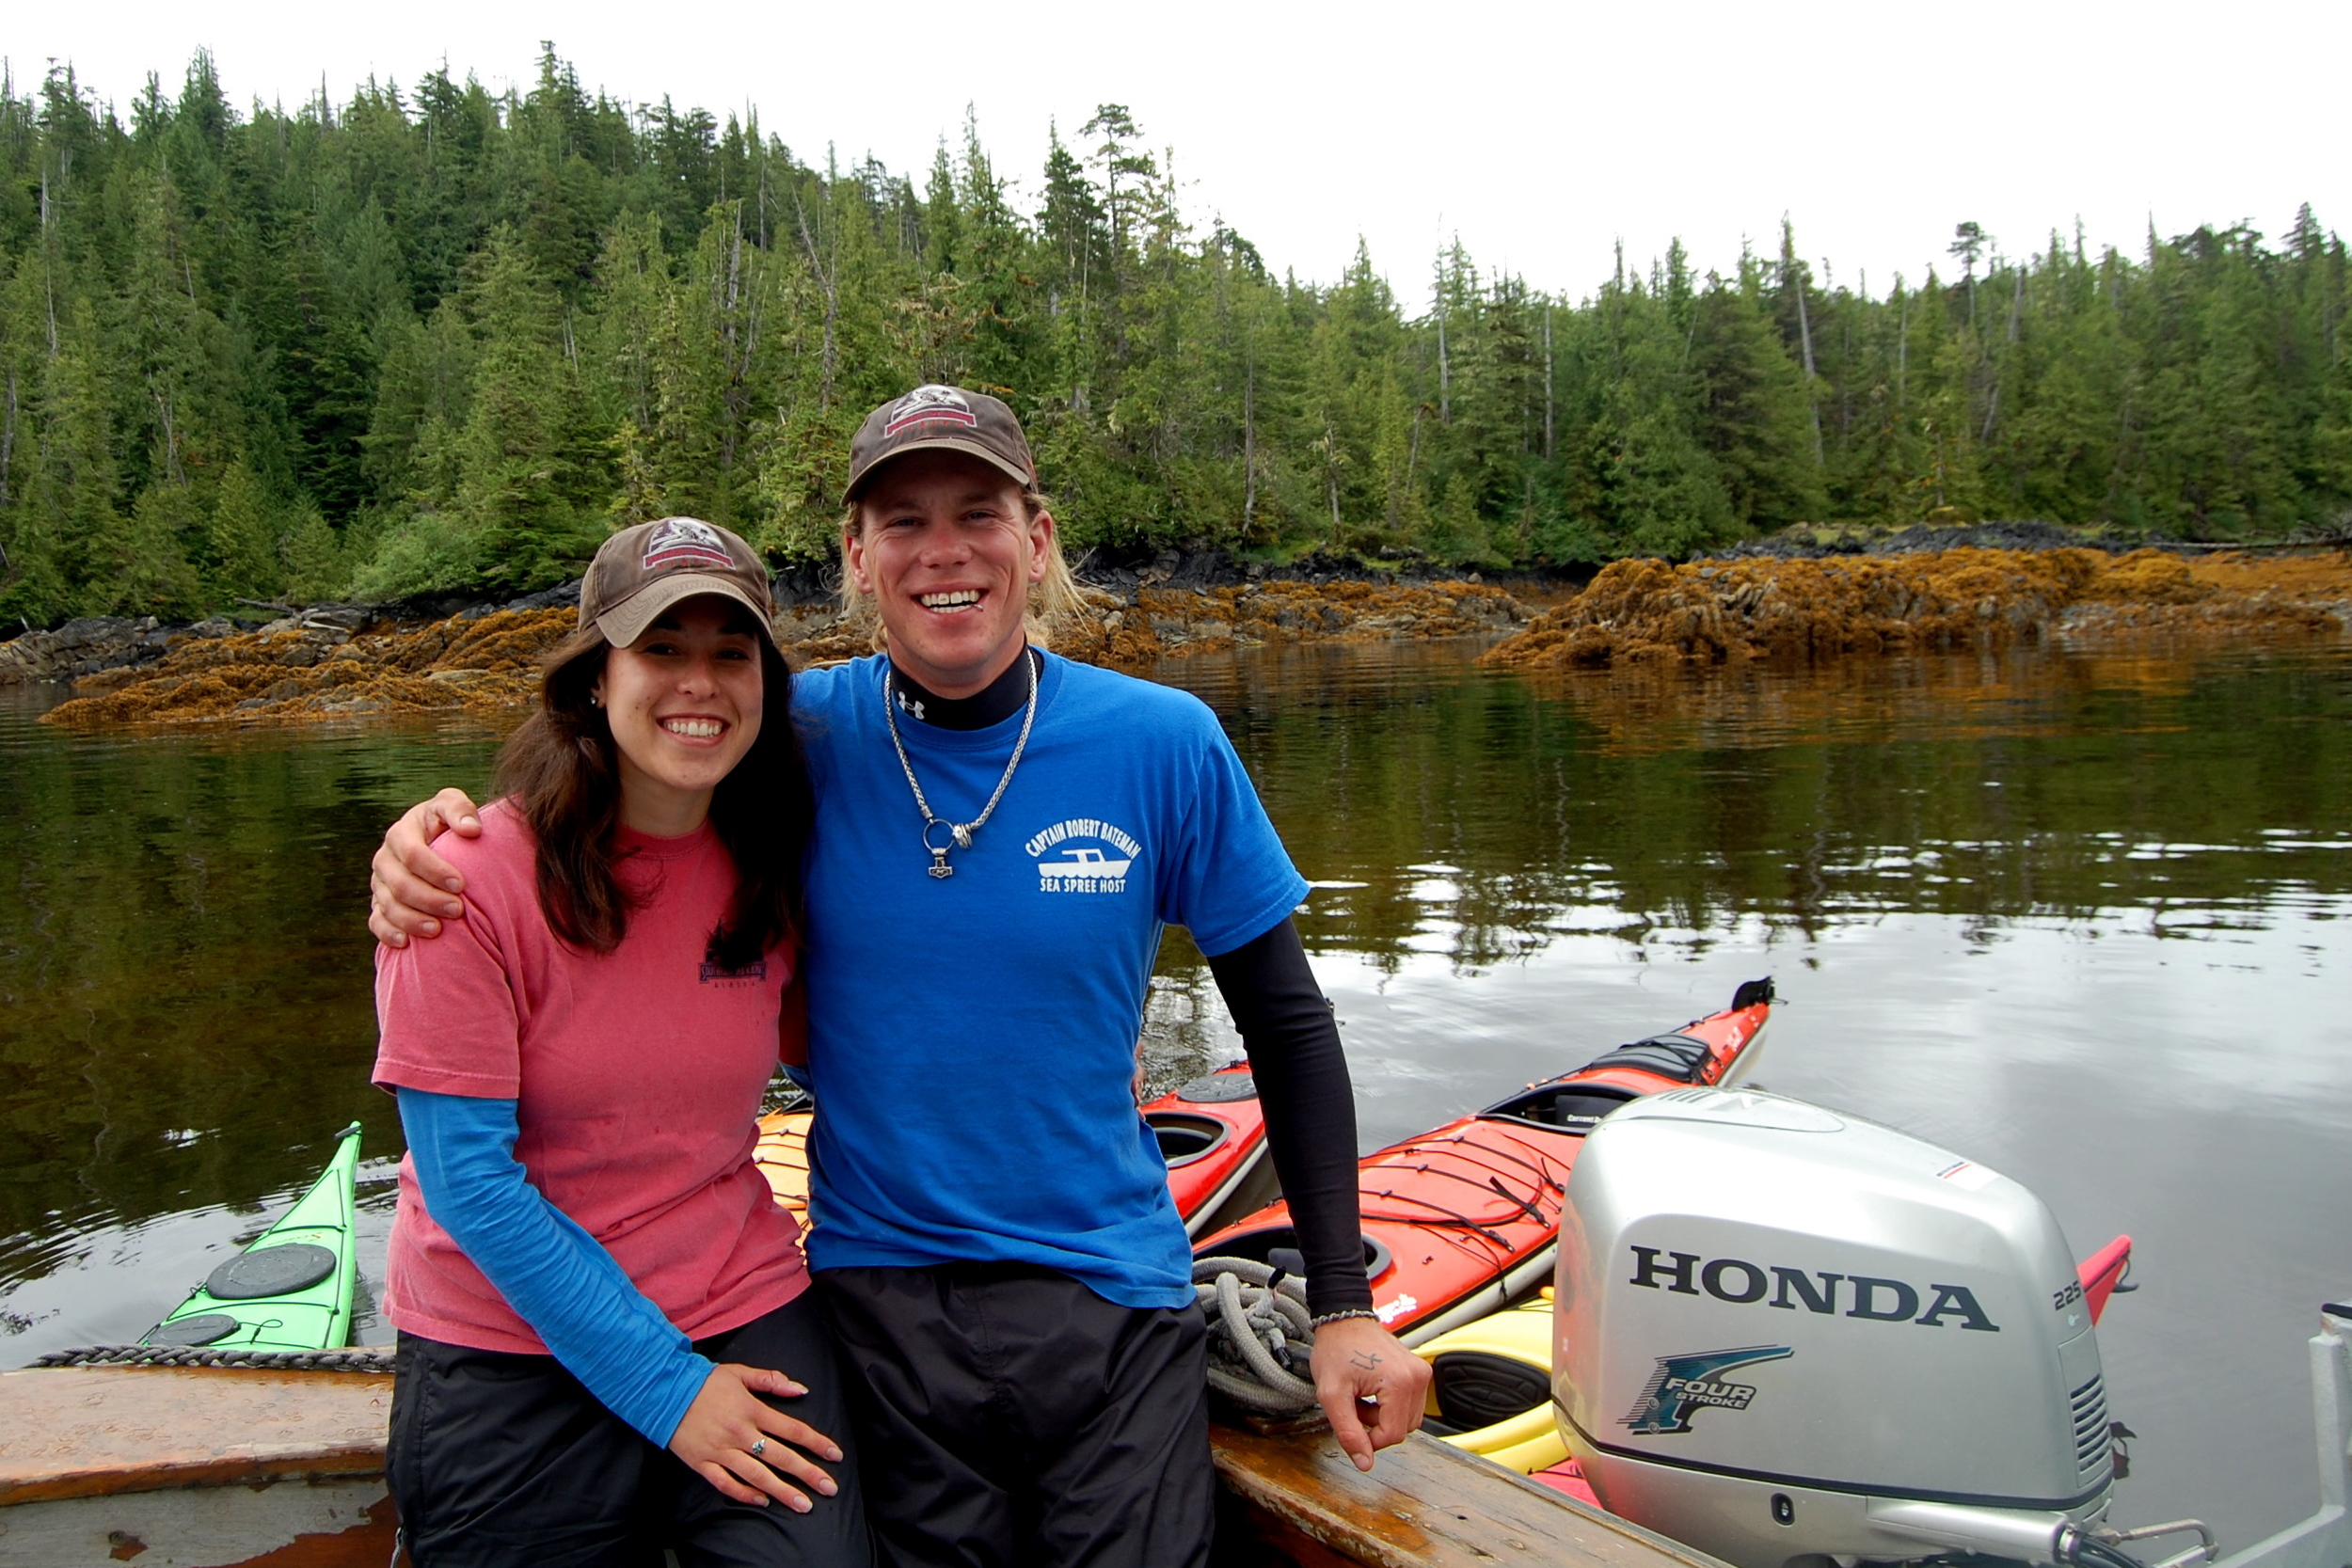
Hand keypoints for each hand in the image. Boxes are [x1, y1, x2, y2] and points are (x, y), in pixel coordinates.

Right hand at [369, 789, 483, 946]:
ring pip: (388, 906)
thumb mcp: (453, 807)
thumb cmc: (449, 823)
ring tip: (438, 930)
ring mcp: (379, 884)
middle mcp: (385, 859)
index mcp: (401, 833)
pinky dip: (388, 933)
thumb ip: (461, 810)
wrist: (438, 843)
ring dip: (412, 920)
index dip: (435, 870)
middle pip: (399, 884)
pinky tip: (406, 943)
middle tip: (457, 910)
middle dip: (428, 899)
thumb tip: (471, 830)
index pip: (411, 854)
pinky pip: (376, 922)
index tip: (461, 884)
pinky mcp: (379, 904)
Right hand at [667, 1363, 843, 1510]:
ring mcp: (721, 1451)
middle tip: (828, 1488)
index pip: (792, 1430)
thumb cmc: (704, 1382)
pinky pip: (726, 1484)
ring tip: (803, 1504)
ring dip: (782, 1491)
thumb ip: (771, 1381)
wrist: (663, 1391)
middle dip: (807, 1474)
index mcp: (752, 1410)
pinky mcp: (703, 1463)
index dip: (816, 1443)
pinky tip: (762, 1501)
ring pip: (757, 1476)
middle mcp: (740, 1433)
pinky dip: (744, 1494)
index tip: (834, 1455)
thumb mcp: (740, 1374)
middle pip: (781, 1457)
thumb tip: (801, 1390)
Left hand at [1309, 1316, 1429, 1471]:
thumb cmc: (1336, 1349)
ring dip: (1383, 1418)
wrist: (1343, 1320)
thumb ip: (1348, 1432)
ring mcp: (1421, 1373)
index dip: (1369, 1440)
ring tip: (1361, 1397)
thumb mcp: (1331, 1394)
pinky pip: (1409, 1405)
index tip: (1351, 1425)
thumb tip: (1365, 1463)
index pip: (1393, 1435)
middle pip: (1402, 1429)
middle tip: (1353, 1405)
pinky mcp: (1419, 1372)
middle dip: (1375, 1426)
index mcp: (1400, 1382)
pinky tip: (1371, 1392)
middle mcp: (1417, 1377)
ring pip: (1407, 1420)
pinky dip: (1390, 1406)